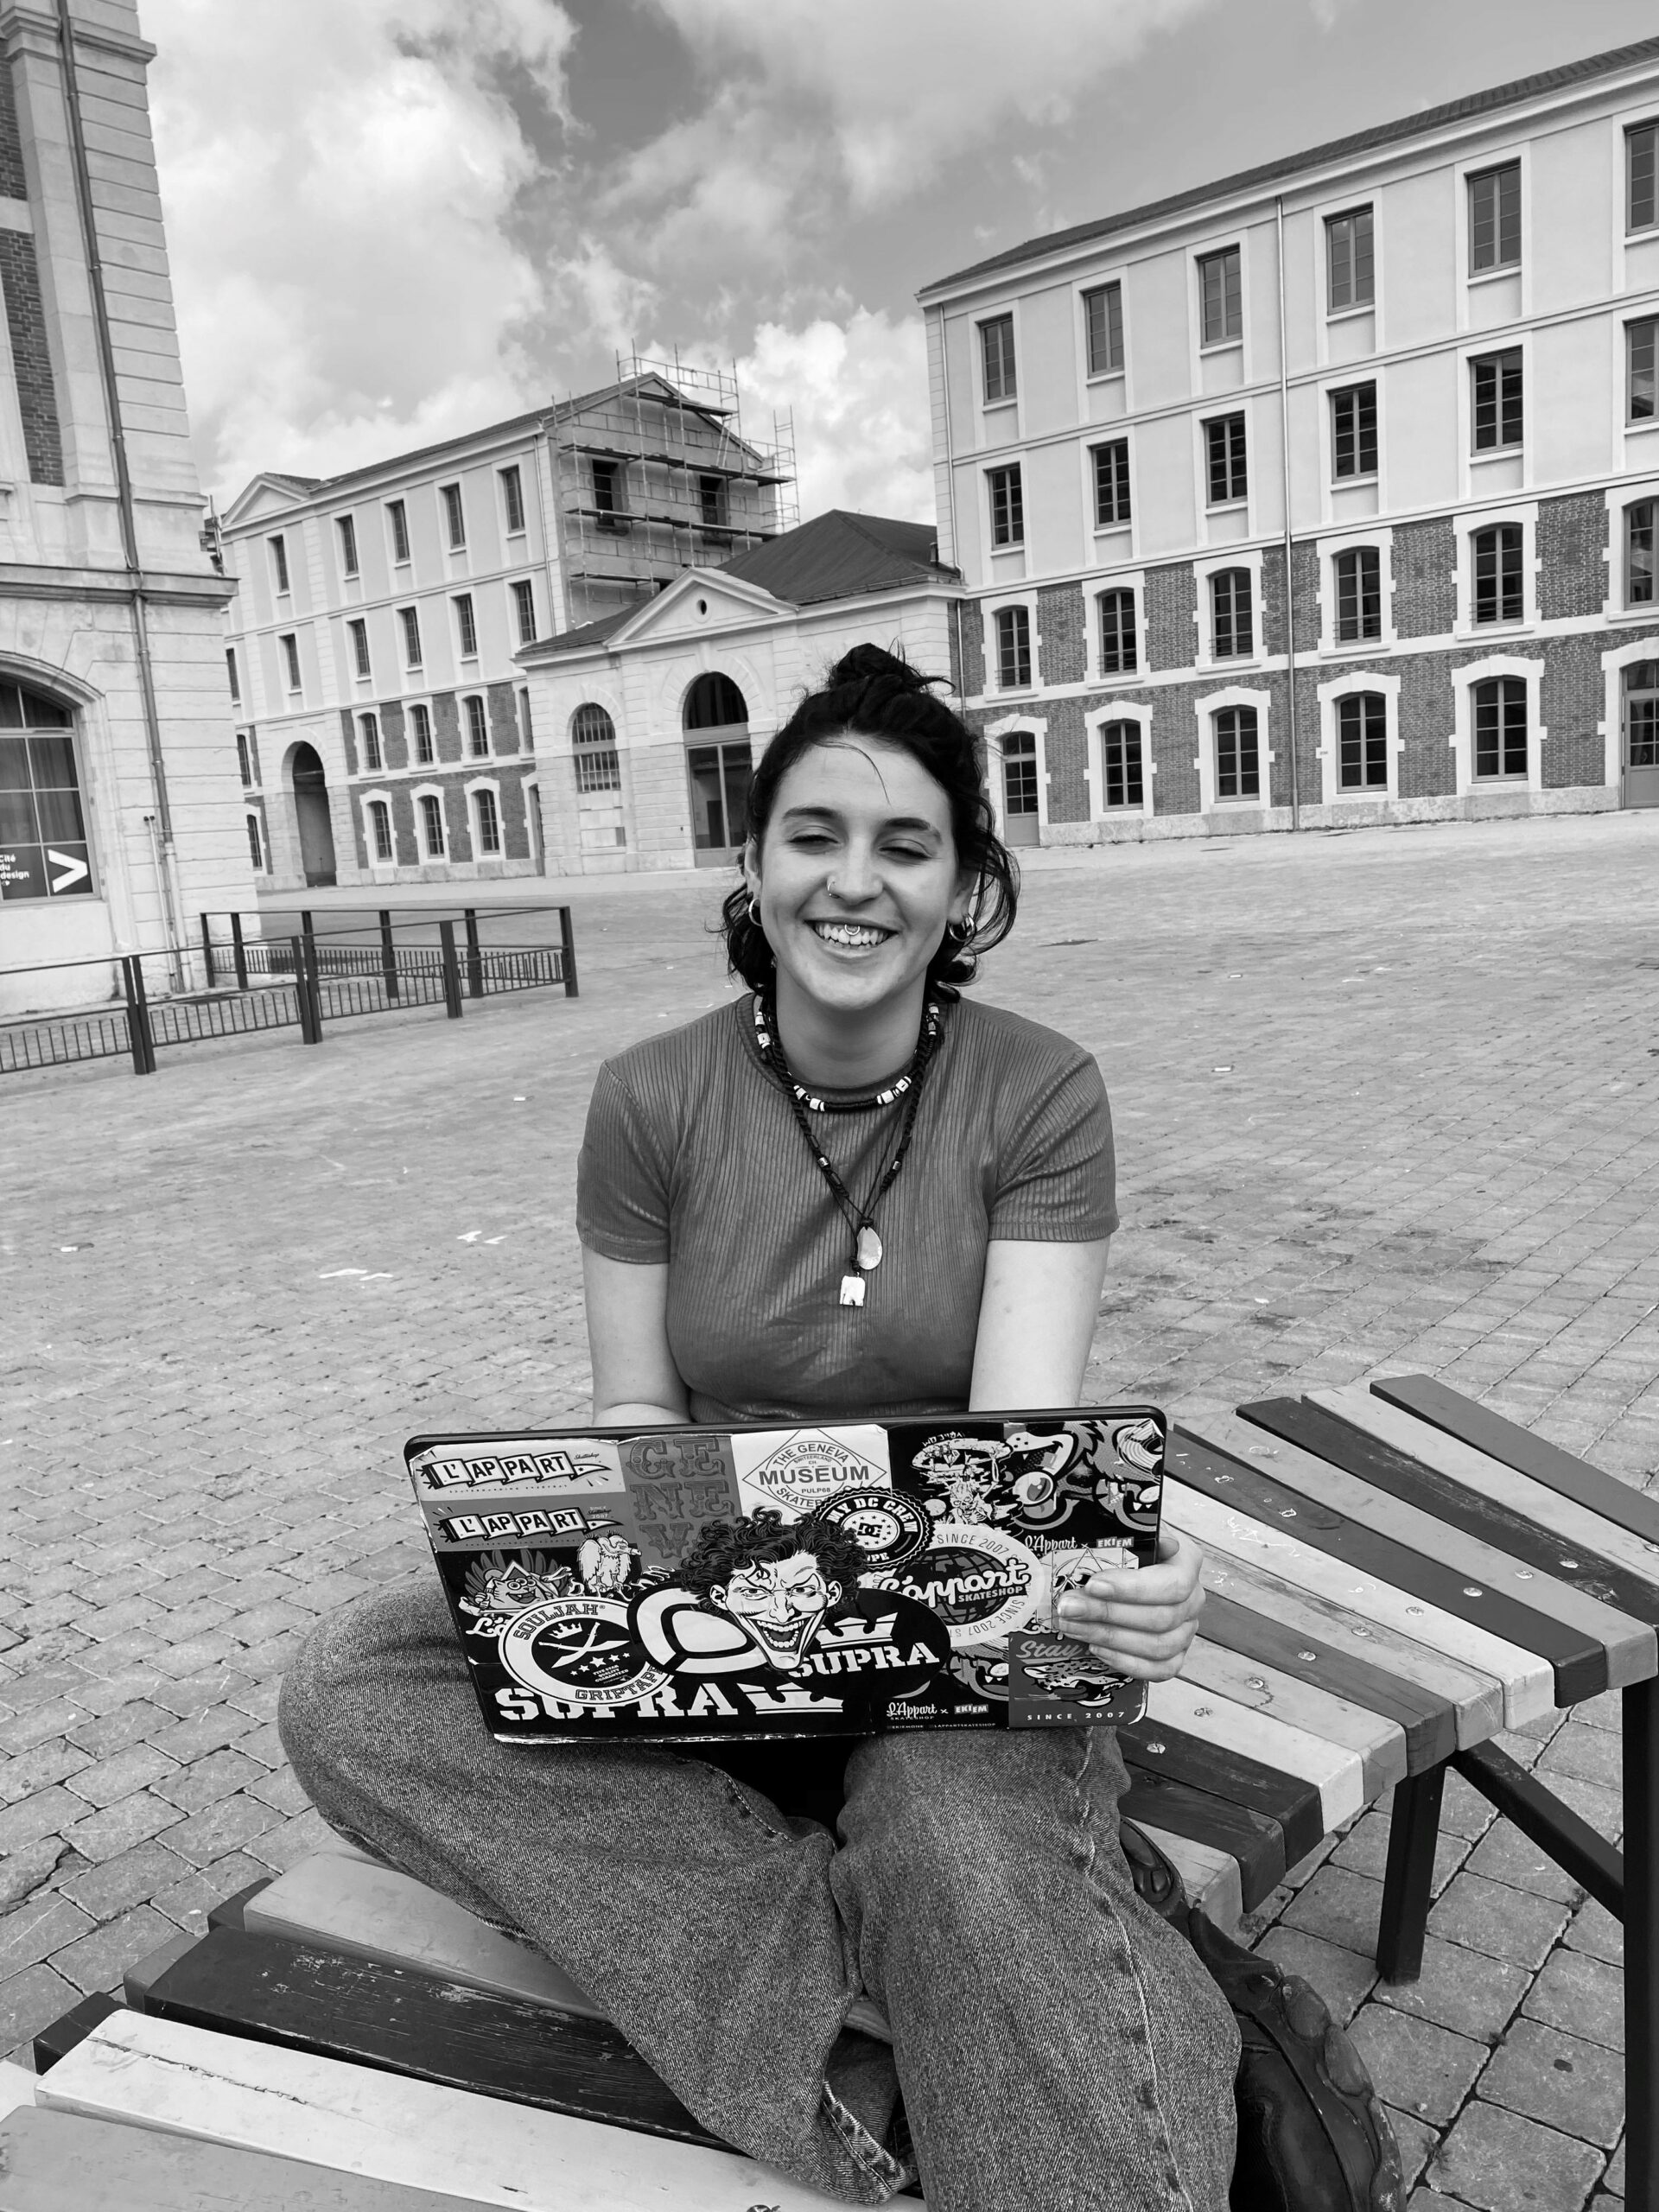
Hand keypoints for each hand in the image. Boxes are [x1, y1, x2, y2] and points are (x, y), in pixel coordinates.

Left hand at [1054, 1528, 1203, 1681]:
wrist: (1124, 1565)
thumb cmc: (1123, 1547)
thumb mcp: (1124, 1531)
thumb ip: (1127, 1532)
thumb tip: (1151, 1538)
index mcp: (1186, 1561)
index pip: (1171, 1584)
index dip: (1132, 1588)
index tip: (1093, 1584)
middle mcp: (1192, 1597)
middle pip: (1160, 1617)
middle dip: (1108, 1614)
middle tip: (1069, 1607)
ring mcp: (1186, 1628)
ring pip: (1158, 1645)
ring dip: (1109, 1637)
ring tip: (1072, 1626)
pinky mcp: (1175, 1654)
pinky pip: (1159, 1669)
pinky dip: (1125, 1661)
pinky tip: (1096, 1647)